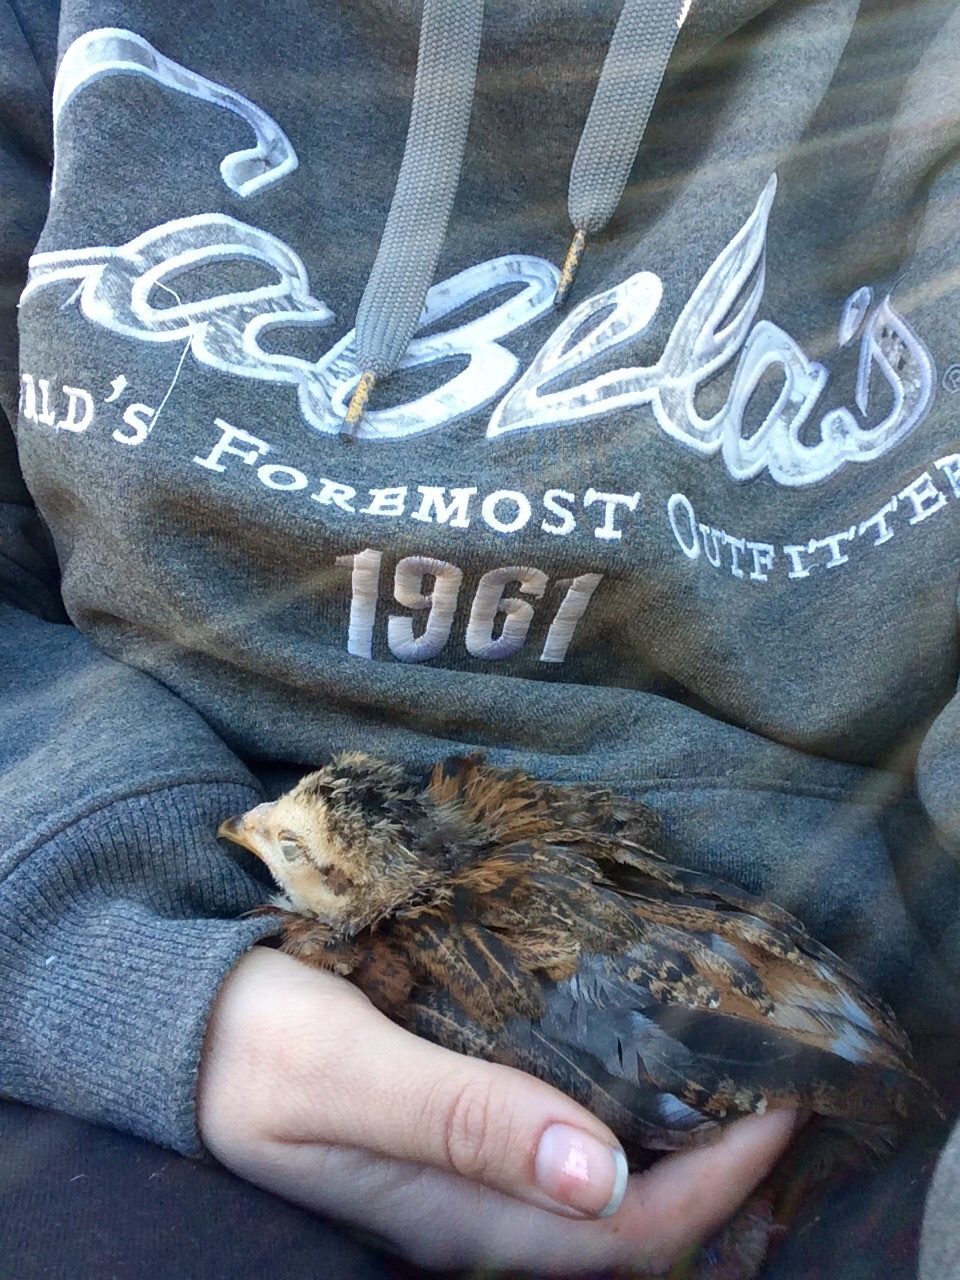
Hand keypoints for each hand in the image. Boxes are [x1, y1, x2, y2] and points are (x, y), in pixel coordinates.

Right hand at [197, 947, 796, 1273]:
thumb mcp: (343, 1072)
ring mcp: (464, 1176)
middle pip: (632, 1221)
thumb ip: (461, 1121)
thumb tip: (598, 1173)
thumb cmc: (248, 1043)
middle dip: (722, 1163)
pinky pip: (564, 1139)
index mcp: (456, 1218)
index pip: (625, 1233)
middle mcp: (475, 1213)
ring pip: (604, 1181)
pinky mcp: (453, 1133)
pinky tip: (643, 1049)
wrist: (175, 1026)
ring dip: (679, 1134)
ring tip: (733, 1059)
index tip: (784, 1099)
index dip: (721, 1180)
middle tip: (779, 1069)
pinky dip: (623, 1103)